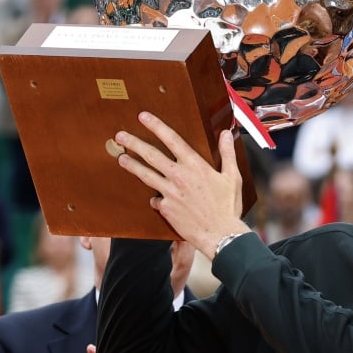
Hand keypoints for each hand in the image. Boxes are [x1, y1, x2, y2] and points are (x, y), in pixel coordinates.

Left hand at [113, 114, 248, 256]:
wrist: (220, 235)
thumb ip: (227, 153)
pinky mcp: (166, 209)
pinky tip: (153, 198)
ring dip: (132, 166)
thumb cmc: (227, 207)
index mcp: (195, 166)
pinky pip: (156, 200)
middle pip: (151, 155)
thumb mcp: (232, 177)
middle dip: (134, 143)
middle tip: (120, 136)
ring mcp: (170, 193)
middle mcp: (179, 177)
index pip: (171, 139)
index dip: (156, 126)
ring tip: (121, 159)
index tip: (143, 118)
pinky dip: (155, 198)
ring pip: (146, 175)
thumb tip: (226, 134)